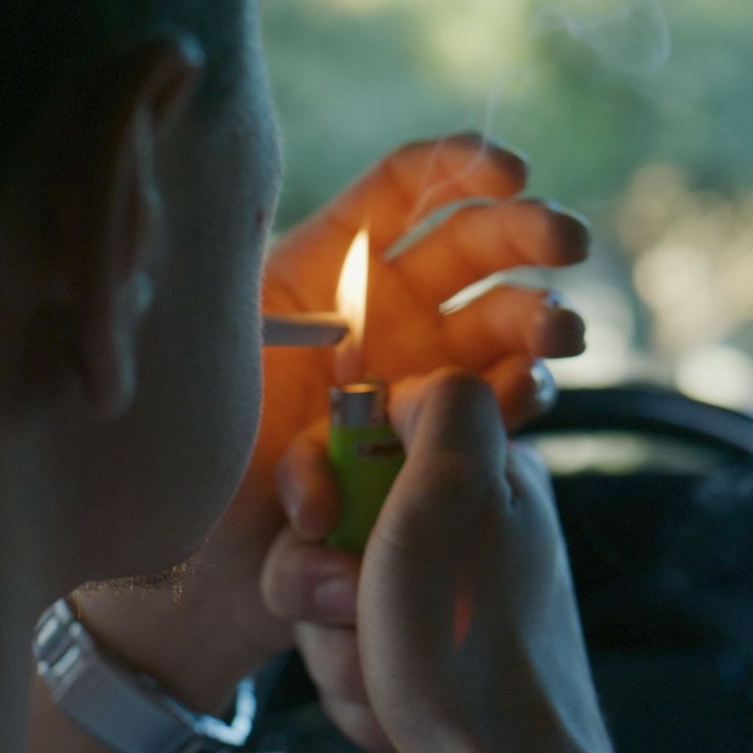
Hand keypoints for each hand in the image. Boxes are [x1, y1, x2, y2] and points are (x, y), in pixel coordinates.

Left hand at [71, 134, 589, 709]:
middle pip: (468, 247)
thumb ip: (270, 327)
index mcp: (317, 271)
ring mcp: (415, 378)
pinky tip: (529, 391)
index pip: (398, 194)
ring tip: (557, 336)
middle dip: (525, 233)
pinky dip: (522, 397)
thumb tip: (331, 401)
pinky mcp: (439, 442)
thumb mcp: (215, 381)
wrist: (194, 584)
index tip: (508, 170)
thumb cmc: (185, 464)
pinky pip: (497, 410)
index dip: (457, 168)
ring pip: (500, 325)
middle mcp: (376, 314)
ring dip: (538, 320)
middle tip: (566, 243)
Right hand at [262, 370, 620, 752]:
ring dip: (337, 647)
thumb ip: (443, 405)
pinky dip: (362, 693)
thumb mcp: (455, 491)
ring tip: (385, 679)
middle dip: (322, 580)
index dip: (324, 474)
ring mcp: (454, 607)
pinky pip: (356, 661)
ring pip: (335, 601)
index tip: (322, 517)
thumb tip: (415, 385)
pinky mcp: (434, 669)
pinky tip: (395, 719)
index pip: (368, 432)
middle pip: (338, 524)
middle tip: (351, 609)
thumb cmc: (472, 647)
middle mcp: (475, 535)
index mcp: (486, 477)